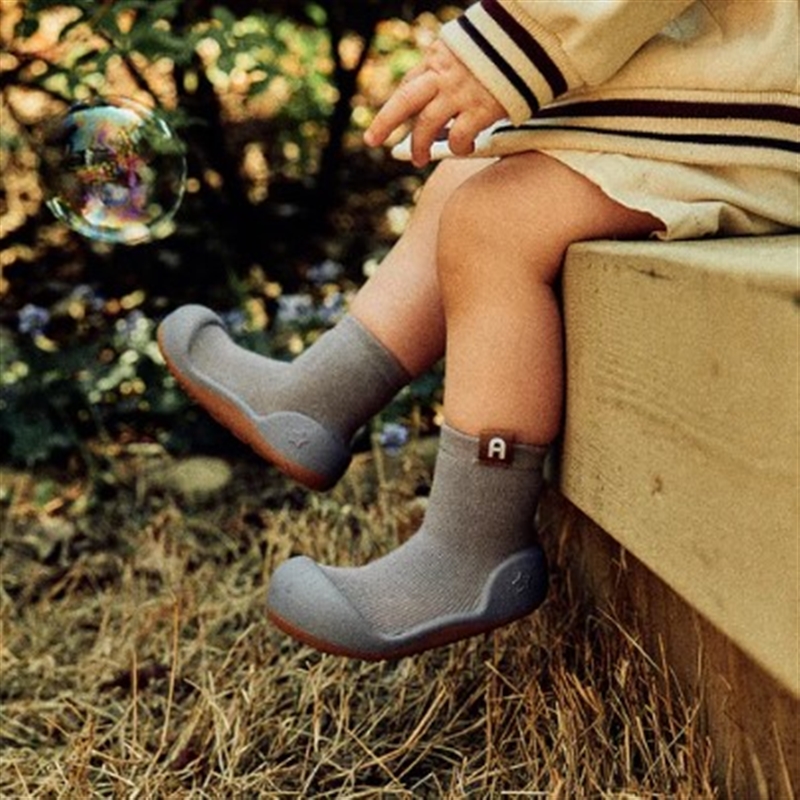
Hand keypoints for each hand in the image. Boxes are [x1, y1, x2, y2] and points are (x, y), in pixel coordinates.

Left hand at [364, 39, 505, 166]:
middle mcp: (444, 73)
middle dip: (384, 122)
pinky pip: (459, 136)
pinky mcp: (482, 108)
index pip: (410, 83)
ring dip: (420, 146)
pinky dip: (458, 147)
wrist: (534, 34)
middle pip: (404, 100)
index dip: (396, 105)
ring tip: (420, 160)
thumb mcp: (472, 43)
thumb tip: (448, 81)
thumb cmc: (507, 39)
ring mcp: (461, 92)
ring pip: (426, 124)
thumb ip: (457, 62)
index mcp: (439, 55)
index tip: (387, 121)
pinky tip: (466, 147)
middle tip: (372, 141)